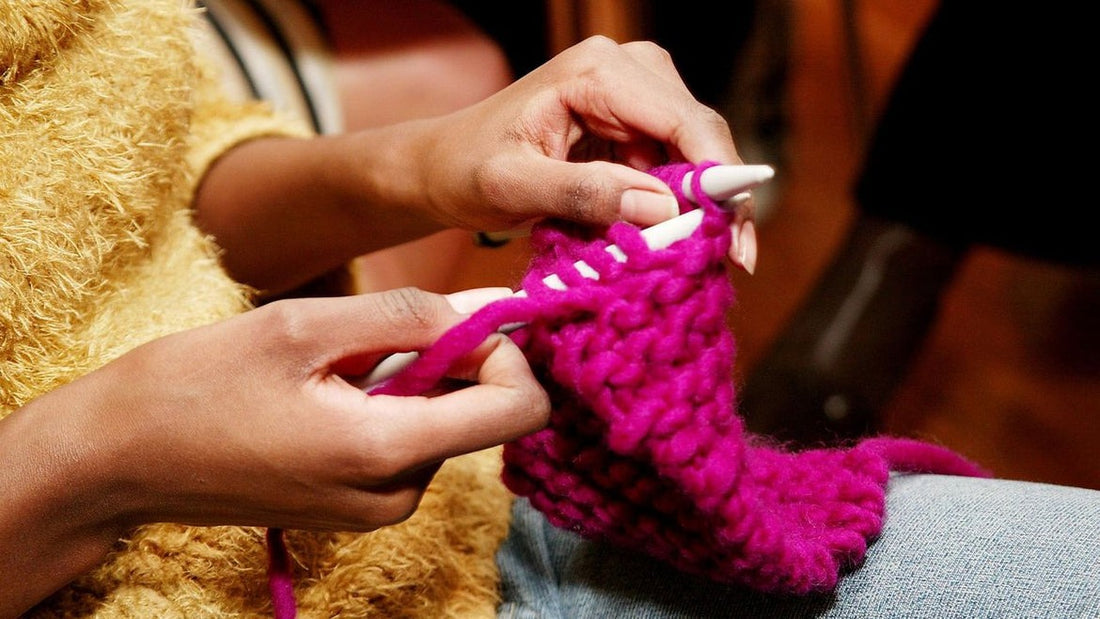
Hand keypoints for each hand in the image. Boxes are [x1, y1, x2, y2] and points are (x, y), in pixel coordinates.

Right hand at [0, 288, 546, 612]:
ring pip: (444, 422)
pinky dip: (387, 405)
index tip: (461, 315)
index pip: (518, 407)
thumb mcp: (303, 325)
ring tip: (329, 369)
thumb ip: (408, 316)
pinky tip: (323, 394)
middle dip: (448, 359)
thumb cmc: (196, 385)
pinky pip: (408, 442)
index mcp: (387, 452)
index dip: (507, 350)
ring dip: (408, 380)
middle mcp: (396, 494)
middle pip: (482, 412)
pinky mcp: (360, 506)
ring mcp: (378, 507)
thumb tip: (486, 312)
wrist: (120, 459)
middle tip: (370, 333)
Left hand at [195, 37, 757, 293]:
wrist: (441, 167)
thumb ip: (583, 194)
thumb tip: (663, 210)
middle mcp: (626, 71)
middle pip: (700, 136)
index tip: (733, 242)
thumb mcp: (513, 186)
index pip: (684, 121)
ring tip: (700, 265)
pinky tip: (671, 246)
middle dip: (718, 201)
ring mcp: (633, 98)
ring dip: (698, 211)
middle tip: (733, 264)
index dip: (719, 181)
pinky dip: (674, 210)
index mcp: (597, 72)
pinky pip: (672, 169)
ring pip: (693, 156)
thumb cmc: (464, 169)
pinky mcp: (632, 127)